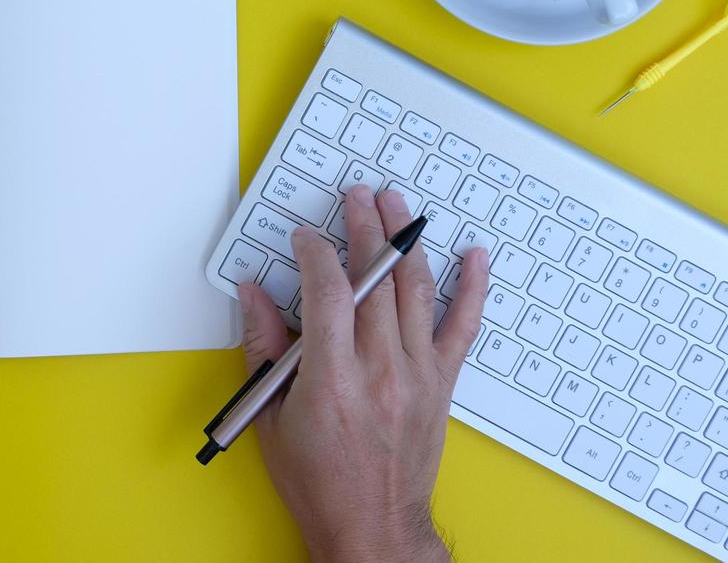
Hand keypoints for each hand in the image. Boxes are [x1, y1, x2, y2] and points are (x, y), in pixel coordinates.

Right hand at [237, 184, 488, 562]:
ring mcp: (416, 376)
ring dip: (405, 241)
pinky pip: (463, 328)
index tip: (303, 238)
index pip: (328, 292)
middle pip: (374, 280)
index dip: (314, 253)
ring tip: (397, 206)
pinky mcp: (440, 385)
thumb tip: (252, 296)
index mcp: (332, 380)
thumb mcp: (270, 416)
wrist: (372, 529)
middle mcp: (380, 372)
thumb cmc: (319, 482)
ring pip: (415, 291)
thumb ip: (262, 348)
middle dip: (363, 228)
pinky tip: (475, 257)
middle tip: (356, 197)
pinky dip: (472, 288)